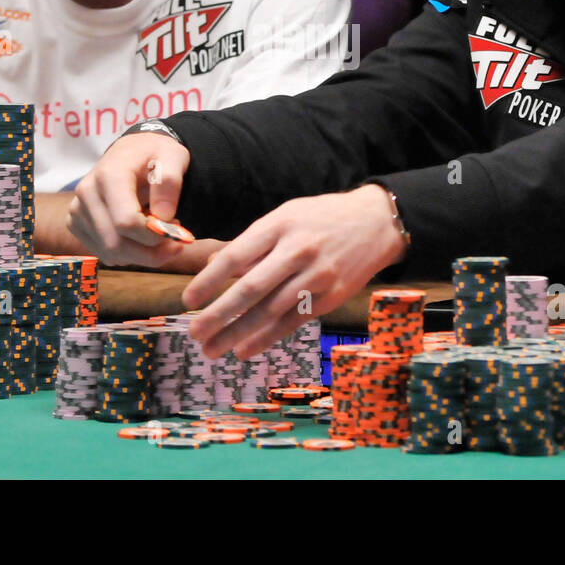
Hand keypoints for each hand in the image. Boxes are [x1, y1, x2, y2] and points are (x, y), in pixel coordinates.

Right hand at [66, 130, 191, 266]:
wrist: (132, 151)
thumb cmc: (154, 154)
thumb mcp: (173, 156)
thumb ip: (169, 182)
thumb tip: (163, 217)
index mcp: (109, 175)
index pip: (126, 222)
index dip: (154, 236)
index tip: (177, 229)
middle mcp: (87, 193)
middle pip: (116, 243)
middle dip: (152, 252)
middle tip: (175, 243)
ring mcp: (78, 210)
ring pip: (111, 253)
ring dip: (142, 255)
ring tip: (159, 235)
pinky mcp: (76, 223)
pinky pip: (104, 254)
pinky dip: (128, 254)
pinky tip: (141, 237)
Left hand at [182, 185, 407, 358]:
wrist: (376, 222)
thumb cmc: (321, 218)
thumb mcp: (286, 215)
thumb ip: (255, 241)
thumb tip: (214, 264)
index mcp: (280, 225)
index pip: (236, 256)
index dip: (209, 281)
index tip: (187, 300)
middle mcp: (297, 251)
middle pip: (251, 289)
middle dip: (218, 315)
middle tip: (195, 334)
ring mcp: (317, 276)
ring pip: (270, 311)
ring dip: (238, 334)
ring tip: (213, 349)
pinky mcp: (331, 296)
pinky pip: (292, 322)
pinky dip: (266, 338)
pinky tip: (244, 350)